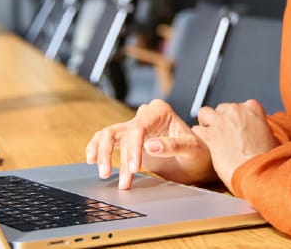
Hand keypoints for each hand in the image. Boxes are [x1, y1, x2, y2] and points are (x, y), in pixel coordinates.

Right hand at [85, 99, 215, 189]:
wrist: (197, 160)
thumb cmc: (198, 153)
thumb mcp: (191, 149)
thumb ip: (172, 145)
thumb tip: (149, 146)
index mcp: (160, 111)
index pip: (138, 127)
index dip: (132, 149)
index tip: (133, 169)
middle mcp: (145, 115)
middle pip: (120, 131)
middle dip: (114, 155)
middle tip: (118, 179)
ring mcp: (135, 126)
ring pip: (109, 134)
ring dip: (103, 154)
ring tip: (104, 174)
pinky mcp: (129, 138)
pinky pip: (107, 139)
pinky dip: (97, 148)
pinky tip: (91, 159)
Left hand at [192, 99, 278, 191]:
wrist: (258, 172)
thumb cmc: (266, 160)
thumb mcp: (272, 139)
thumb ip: (260, 130)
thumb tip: (258, 134)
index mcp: (253, 109)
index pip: (240, 106)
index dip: (237, 118)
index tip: (238, 128)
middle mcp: (236, 111)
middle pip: (221, 109)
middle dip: (222, 121)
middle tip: (225, 135)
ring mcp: (221, 121)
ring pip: (204, 113)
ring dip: (206, 123)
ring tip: (211, 135)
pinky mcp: (210, 135)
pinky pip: (197, 130)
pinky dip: (199, 137)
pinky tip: (205, 145)